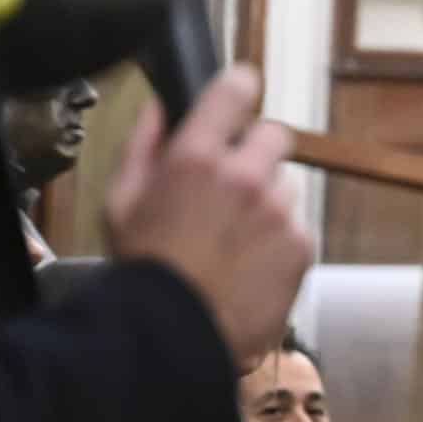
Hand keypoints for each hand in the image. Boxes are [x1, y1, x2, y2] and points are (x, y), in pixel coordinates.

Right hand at [105, 64, 314, 363]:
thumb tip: (162, 107)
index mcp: (197, 156)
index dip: (240, 88)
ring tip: (236, 238)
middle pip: (275, 136)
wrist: (177, 332)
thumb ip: (143, 145)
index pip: (235, 92)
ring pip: (285, 187)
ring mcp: (279, 212)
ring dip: (266, 202)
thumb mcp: (121, 200)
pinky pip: (296, 228)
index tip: (240, 91)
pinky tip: (251, 263)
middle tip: (236, 182)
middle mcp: (246, 176)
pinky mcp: (302, 245)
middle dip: (258, 152)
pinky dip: (279, 240)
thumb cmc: (143, 265)